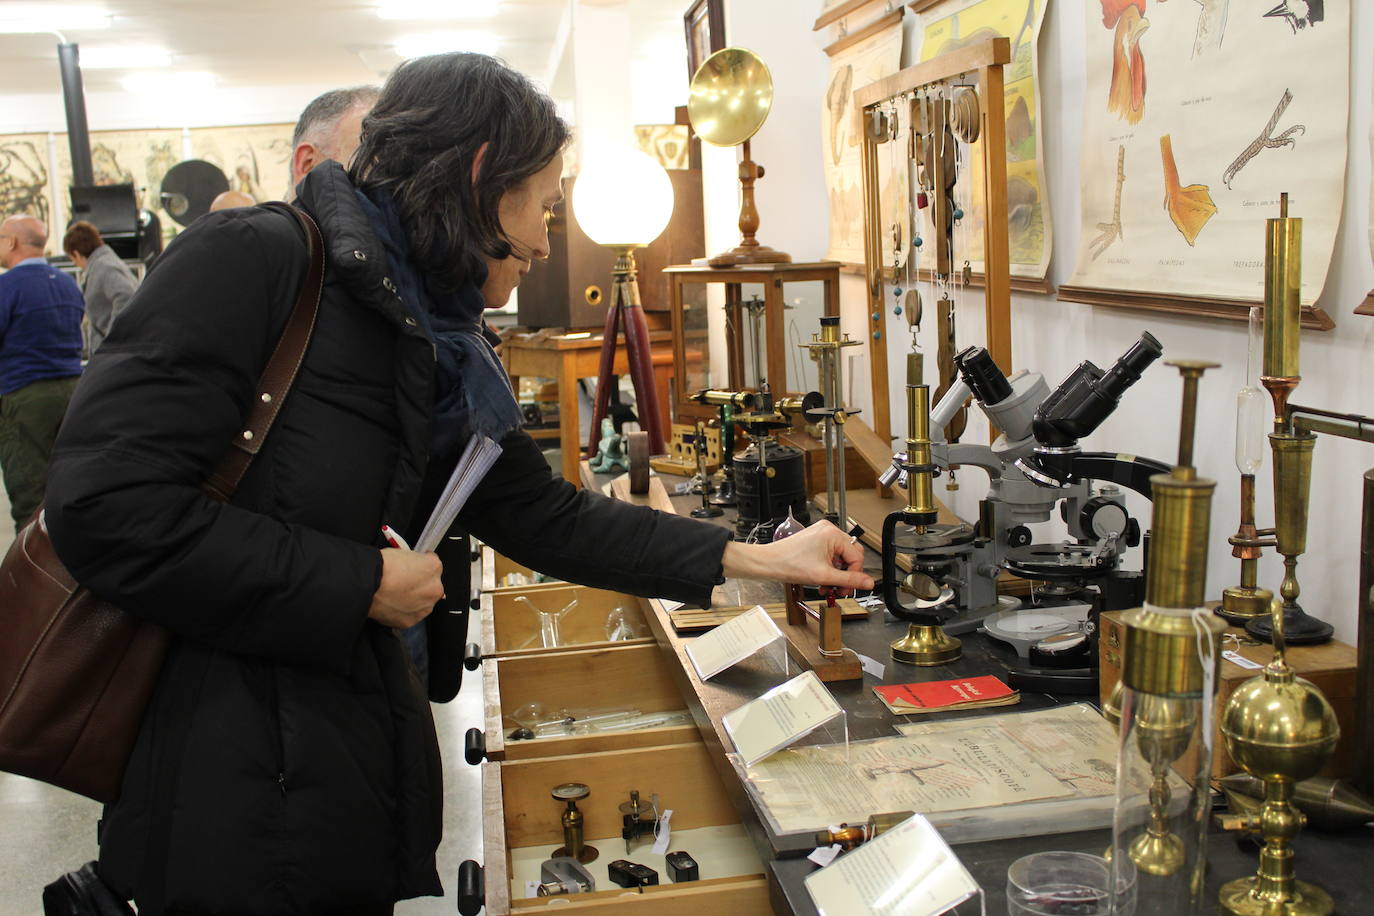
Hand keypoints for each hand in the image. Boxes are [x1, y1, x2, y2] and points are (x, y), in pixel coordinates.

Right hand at [368, 548, 443, 627]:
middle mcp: (435, 589)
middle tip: (403, 583)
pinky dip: (404, 612)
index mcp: (433, 567)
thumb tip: (414, 567)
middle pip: (431, 586)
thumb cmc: (381, 567)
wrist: (367, 584)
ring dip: (415, 600)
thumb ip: (415, 562)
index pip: (433, 565)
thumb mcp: (403, 552)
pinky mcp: (412, 621)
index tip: (415, 568)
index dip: (421, 566)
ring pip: (423, 603)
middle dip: (421, 585)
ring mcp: (424, 607)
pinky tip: (392, 604)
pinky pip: (411, 615)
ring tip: (396, 595)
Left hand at [722, 519, 873, 590]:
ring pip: (841, 557)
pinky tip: (822, 579)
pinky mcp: (816, 540)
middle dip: (846, 575)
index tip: (847, 588)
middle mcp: (829, 530)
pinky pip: (831, 555)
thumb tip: (868, 583)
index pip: (857, 557)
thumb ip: (849, 580)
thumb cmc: (789, 564)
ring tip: (827, 586)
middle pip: (851, 556)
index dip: (854, 575)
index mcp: (833, 534)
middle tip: (839, 589)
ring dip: (837, 574)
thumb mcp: (824, 576)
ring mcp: (822, 534)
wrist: (769, 563)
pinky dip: (829, 568)